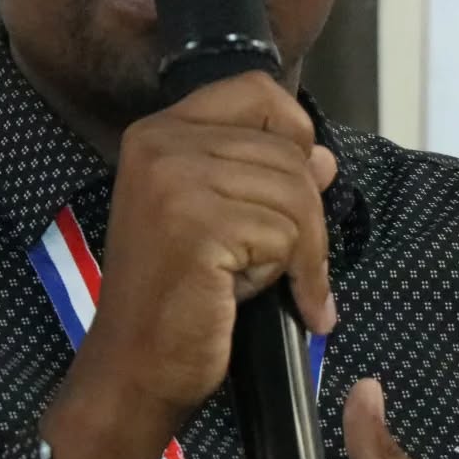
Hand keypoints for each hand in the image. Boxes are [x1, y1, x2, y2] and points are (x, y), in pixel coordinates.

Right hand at [41, 71, 337, 458]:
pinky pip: (289, 236)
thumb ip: (264, 176)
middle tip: (289, 264)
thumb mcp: (219, 219)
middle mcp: (160, 143)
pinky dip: (301, 277)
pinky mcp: (197, 226)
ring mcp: (174, 181)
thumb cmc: (178, 295)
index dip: (292, 132)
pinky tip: (272, 301)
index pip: (256, 90)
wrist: (134, 367)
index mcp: (159, 132)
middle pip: (287, 150)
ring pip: (296, 192)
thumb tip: (324, 157)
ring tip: (271, 283)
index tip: (296, 185)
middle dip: (306, 213)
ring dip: (303, 250)